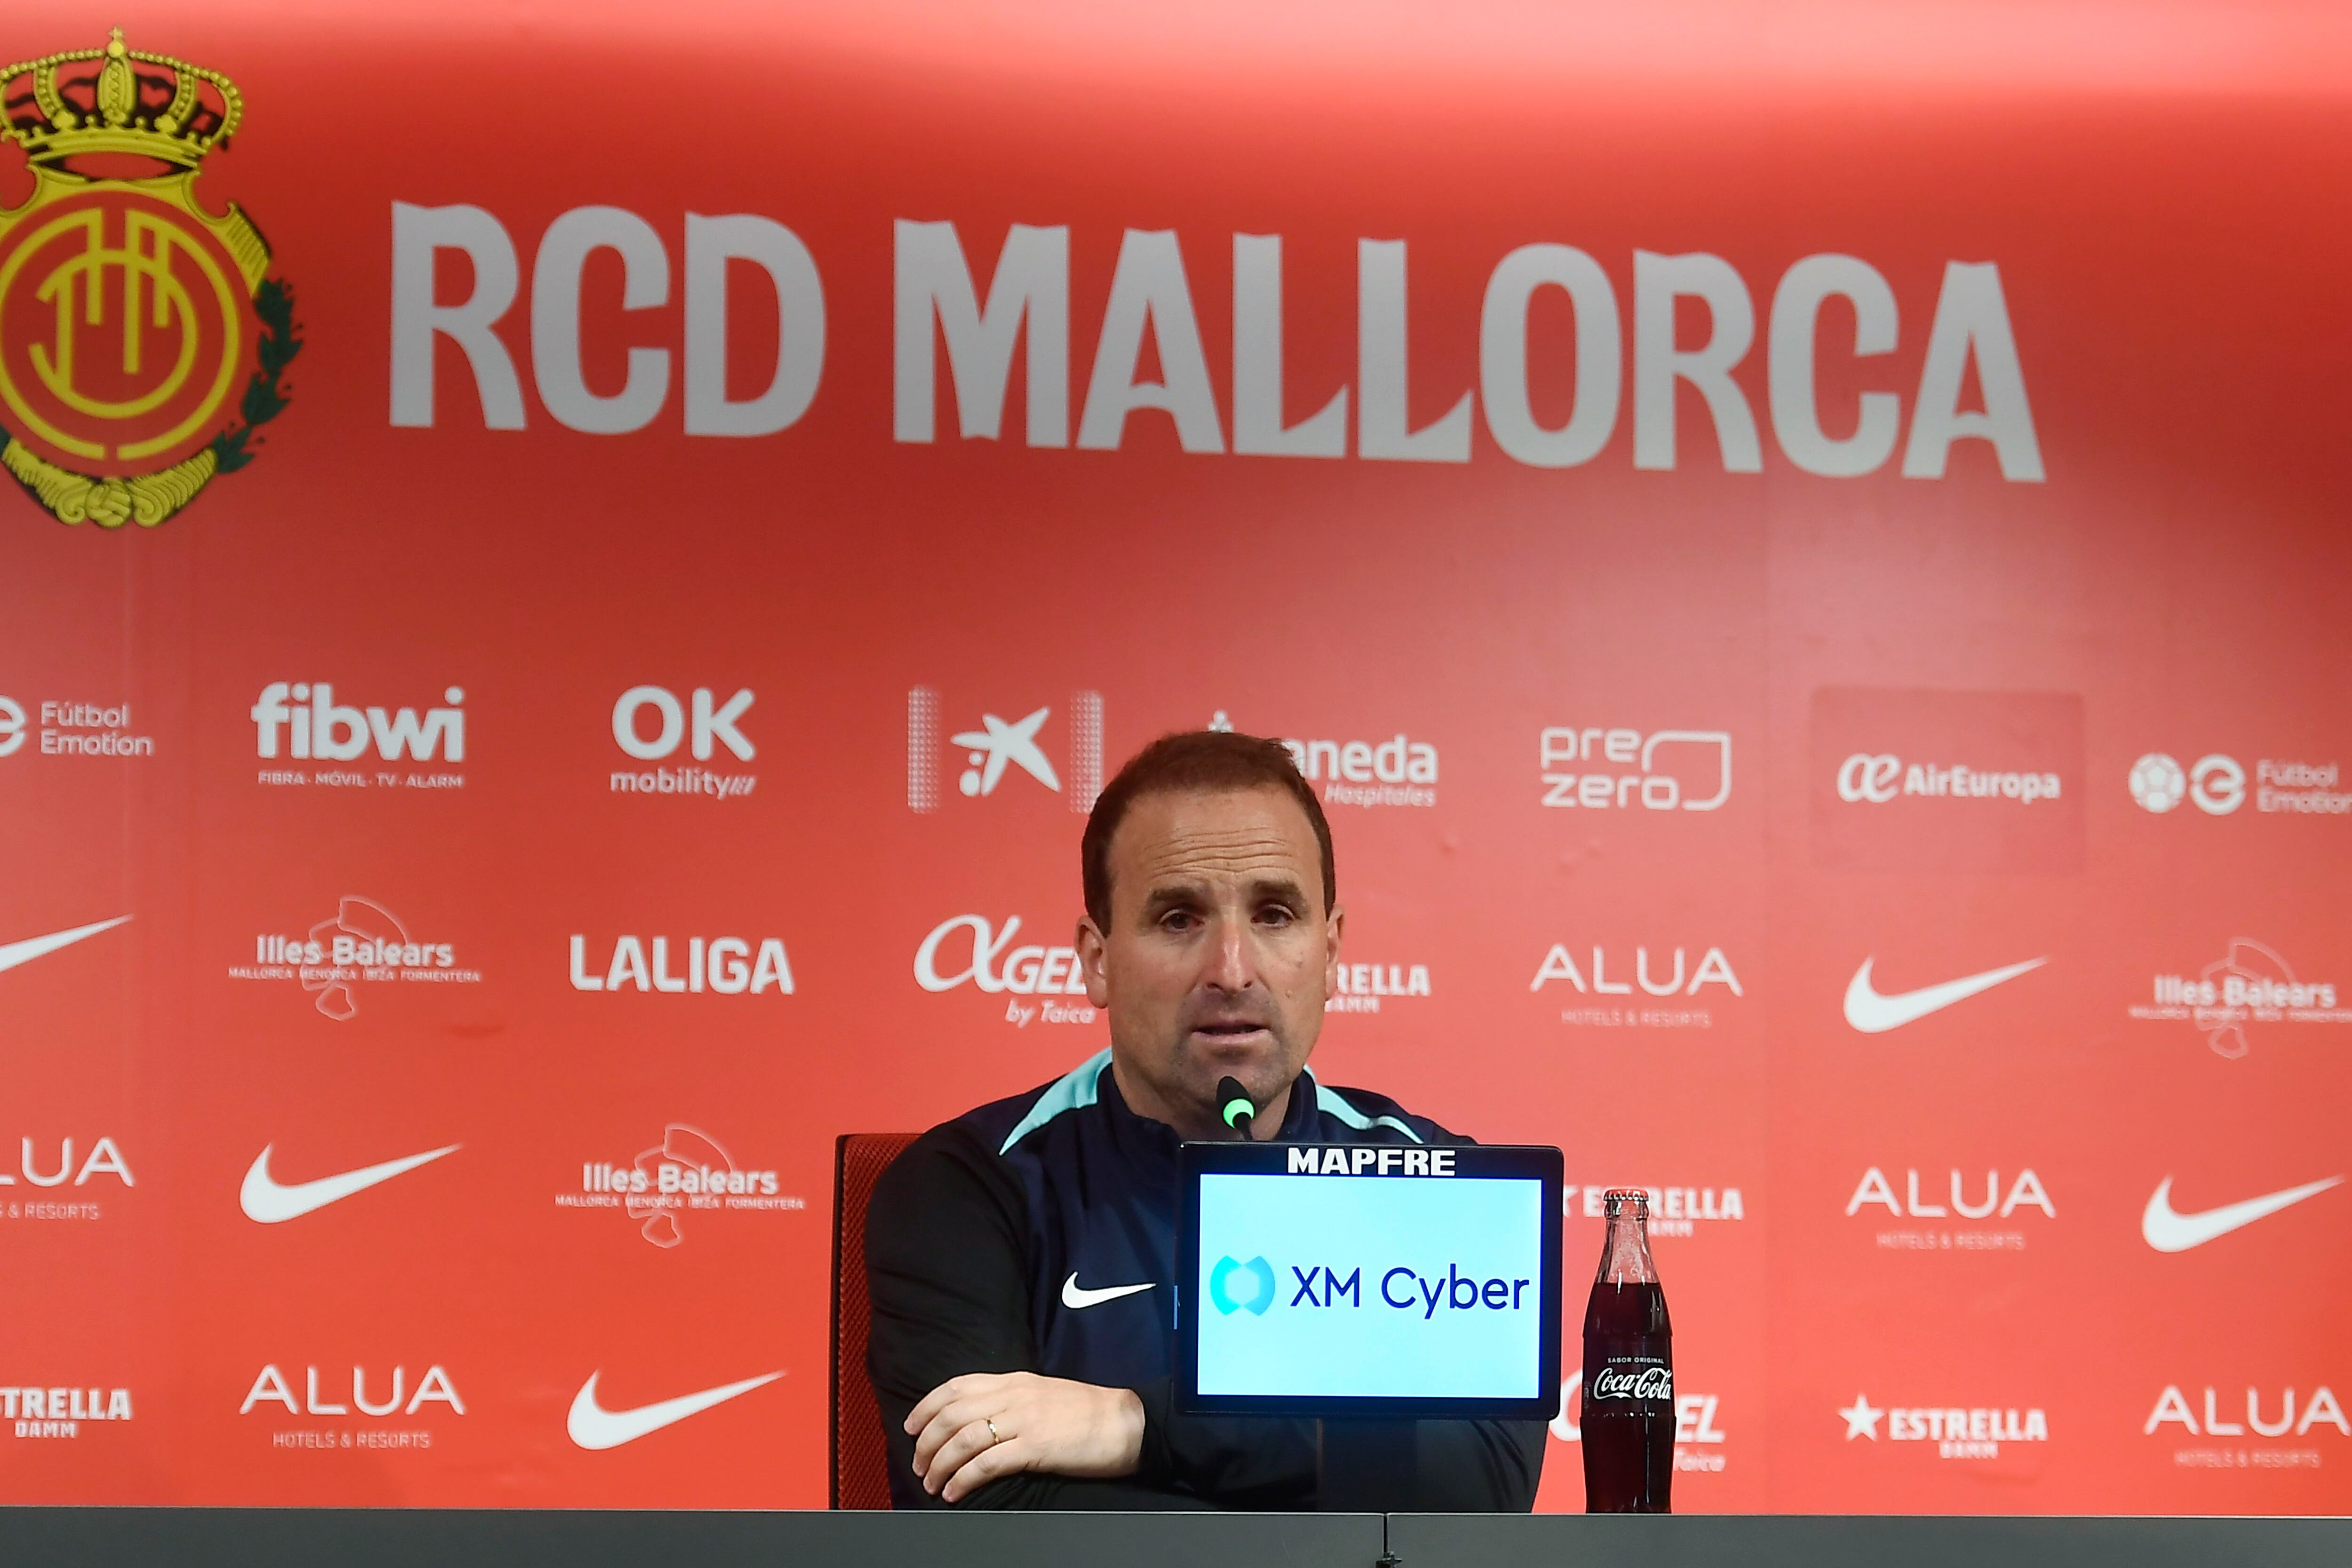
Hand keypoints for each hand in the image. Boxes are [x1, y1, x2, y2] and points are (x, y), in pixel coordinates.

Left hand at [904, 1371, 1144, 1502]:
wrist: (1126, 1422)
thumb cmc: (1086, 1412)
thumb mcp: (1042, 1394)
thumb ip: (1010, 1400)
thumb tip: (978, 1420)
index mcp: (1013, 1380)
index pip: (956, 1387)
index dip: (926, 1407)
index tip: (911, 1427)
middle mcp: (1013, 1395)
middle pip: (952, 1415)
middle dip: (926, 1442)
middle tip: (919, 1465)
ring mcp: (1023, 1420)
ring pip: (963, 1439)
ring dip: (940, 1464)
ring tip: (932, 1484)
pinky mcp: (1034, 1447)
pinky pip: (987, 1463)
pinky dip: (963, 1479)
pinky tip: (955, 1493)